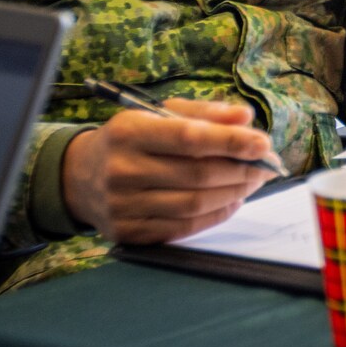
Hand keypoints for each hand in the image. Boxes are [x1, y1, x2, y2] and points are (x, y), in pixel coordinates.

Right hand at [60, 99, 280, 245]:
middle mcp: (122, 169)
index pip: (188, 138)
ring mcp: (122, 206)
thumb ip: (204, 113)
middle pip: (197, 175)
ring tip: (252, 181)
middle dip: (241, 170)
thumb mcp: (158, 114)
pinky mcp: (128, 233)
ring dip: (234, 193)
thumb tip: (245, 116)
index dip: (231, 141)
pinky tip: (231, 201)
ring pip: (194, 205)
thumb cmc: (130, 140)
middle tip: (266, 164)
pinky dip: (215, 214)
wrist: (79, 176)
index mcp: (129, 132)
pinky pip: (183, 228)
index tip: (262, 143)